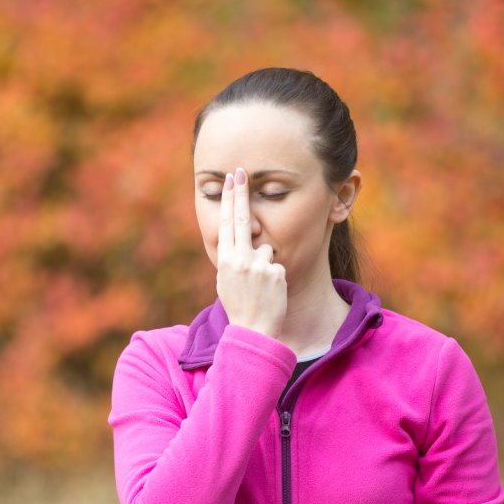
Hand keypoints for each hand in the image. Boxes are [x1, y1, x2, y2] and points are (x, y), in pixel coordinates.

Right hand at [216, 167, 286, 338]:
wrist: (253, 331)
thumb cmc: (239, 305)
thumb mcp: (226, 280)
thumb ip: (232, 258)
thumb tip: (237, 239)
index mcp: (226, 260)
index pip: (227, 223)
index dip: (229, 200)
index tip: (231, 180)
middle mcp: (240, 259)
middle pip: (243, 219)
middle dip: (241, 194)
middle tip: (240, 172)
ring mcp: (259, 265)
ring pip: (266, 249)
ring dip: (265, 264)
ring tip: (260, 286)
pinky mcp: (276, 273)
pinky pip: (278, 265)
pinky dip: (276, 277)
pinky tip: (271, 292)